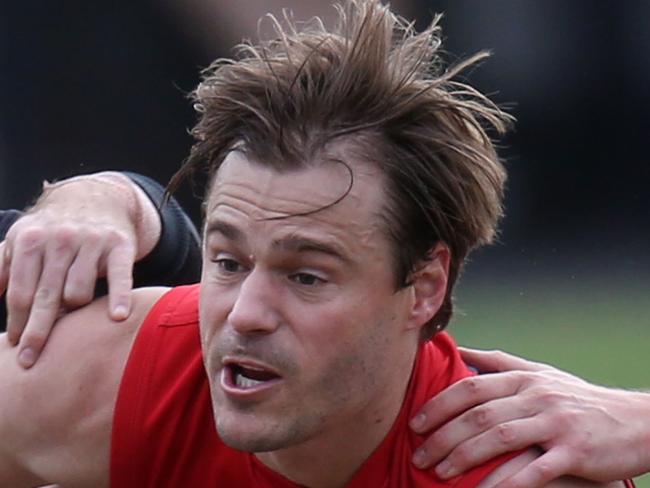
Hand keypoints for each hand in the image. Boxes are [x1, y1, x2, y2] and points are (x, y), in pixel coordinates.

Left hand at [0, 173, 159, 368]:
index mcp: (30, 240)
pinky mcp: (120, 246)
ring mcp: (92, 242)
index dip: (16, 322)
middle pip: (45, 297)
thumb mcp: (22, 240)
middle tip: (28, 361)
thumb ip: (1, 267)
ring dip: (74, 311)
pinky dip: (120, 297)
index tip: (14, 347)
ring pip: (78, 293)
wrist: (96, 198)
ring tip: (74, 317)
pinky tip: (118, 317)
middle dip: (36, 332)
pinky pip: (119, 277)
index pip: (19, 291)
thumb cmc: (53, 229)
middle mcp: (60, 239)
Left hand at [410, 347, 649, 485]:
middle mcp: (536, 396)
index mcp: (524, 378)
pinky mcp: (575, 452)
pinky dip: (505, 483)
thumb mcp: (540, 373)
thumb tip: (459, 350)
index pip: (471, 387)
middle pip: (479, 414)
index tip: (415, 422)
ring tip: (439, 474)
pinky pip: (534, 470)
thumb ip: (498, 362)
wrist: (637, 421)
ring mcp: (556, 423)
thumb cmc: (577, 398)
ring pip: (500, 438)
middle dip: (443, 436)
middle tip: (419, 455)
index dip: (439, 404)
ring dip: (464, 458)